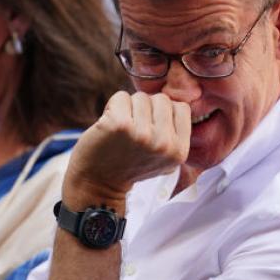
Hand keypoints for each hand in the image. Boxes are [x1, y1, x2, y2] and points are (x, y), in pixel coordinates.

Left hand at [64, 91, 190, 205]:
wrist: (98, 183)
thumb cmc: (130, 164)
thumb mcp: (163, 158)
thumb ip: (174, 133)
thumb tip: (176, 102)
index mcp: (179, 151)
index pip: (181, 108)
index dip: (164, 112)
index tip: (150, 127)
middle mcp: (164, 143)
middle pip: (162, 99)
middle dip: (146, 108)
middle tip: (134, 129)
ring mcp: (142, 133)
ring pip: (141, 97)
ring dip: (128, 107)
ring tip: (121, 129)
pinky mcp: (120, 125)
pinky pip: (120, 97)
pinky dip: (112, 106)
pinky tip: (109, 125)